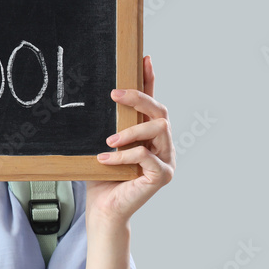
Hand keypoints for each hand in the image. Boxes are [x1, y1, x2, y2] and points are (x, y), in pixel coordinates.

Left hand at [86, 55, 174, 228]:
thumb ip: (111, 125)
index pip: (153, 104)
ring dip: (130, 131)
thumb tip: (104, 97)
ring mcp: (166, 160)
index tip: (145, 59)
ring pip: (159, 128)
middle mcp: (163, 146)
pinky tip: (105, 159)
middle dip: (139, 98)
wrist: (103, 210)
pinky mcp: (162, 176)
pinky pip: (147, 156)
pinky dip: (125, 155)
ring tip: (108, 141)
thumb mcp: (105, 145)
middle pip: (160, 111)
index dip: (151, 80)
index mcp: (150, 136)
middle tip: (114, 94)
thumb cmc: (102, 178)